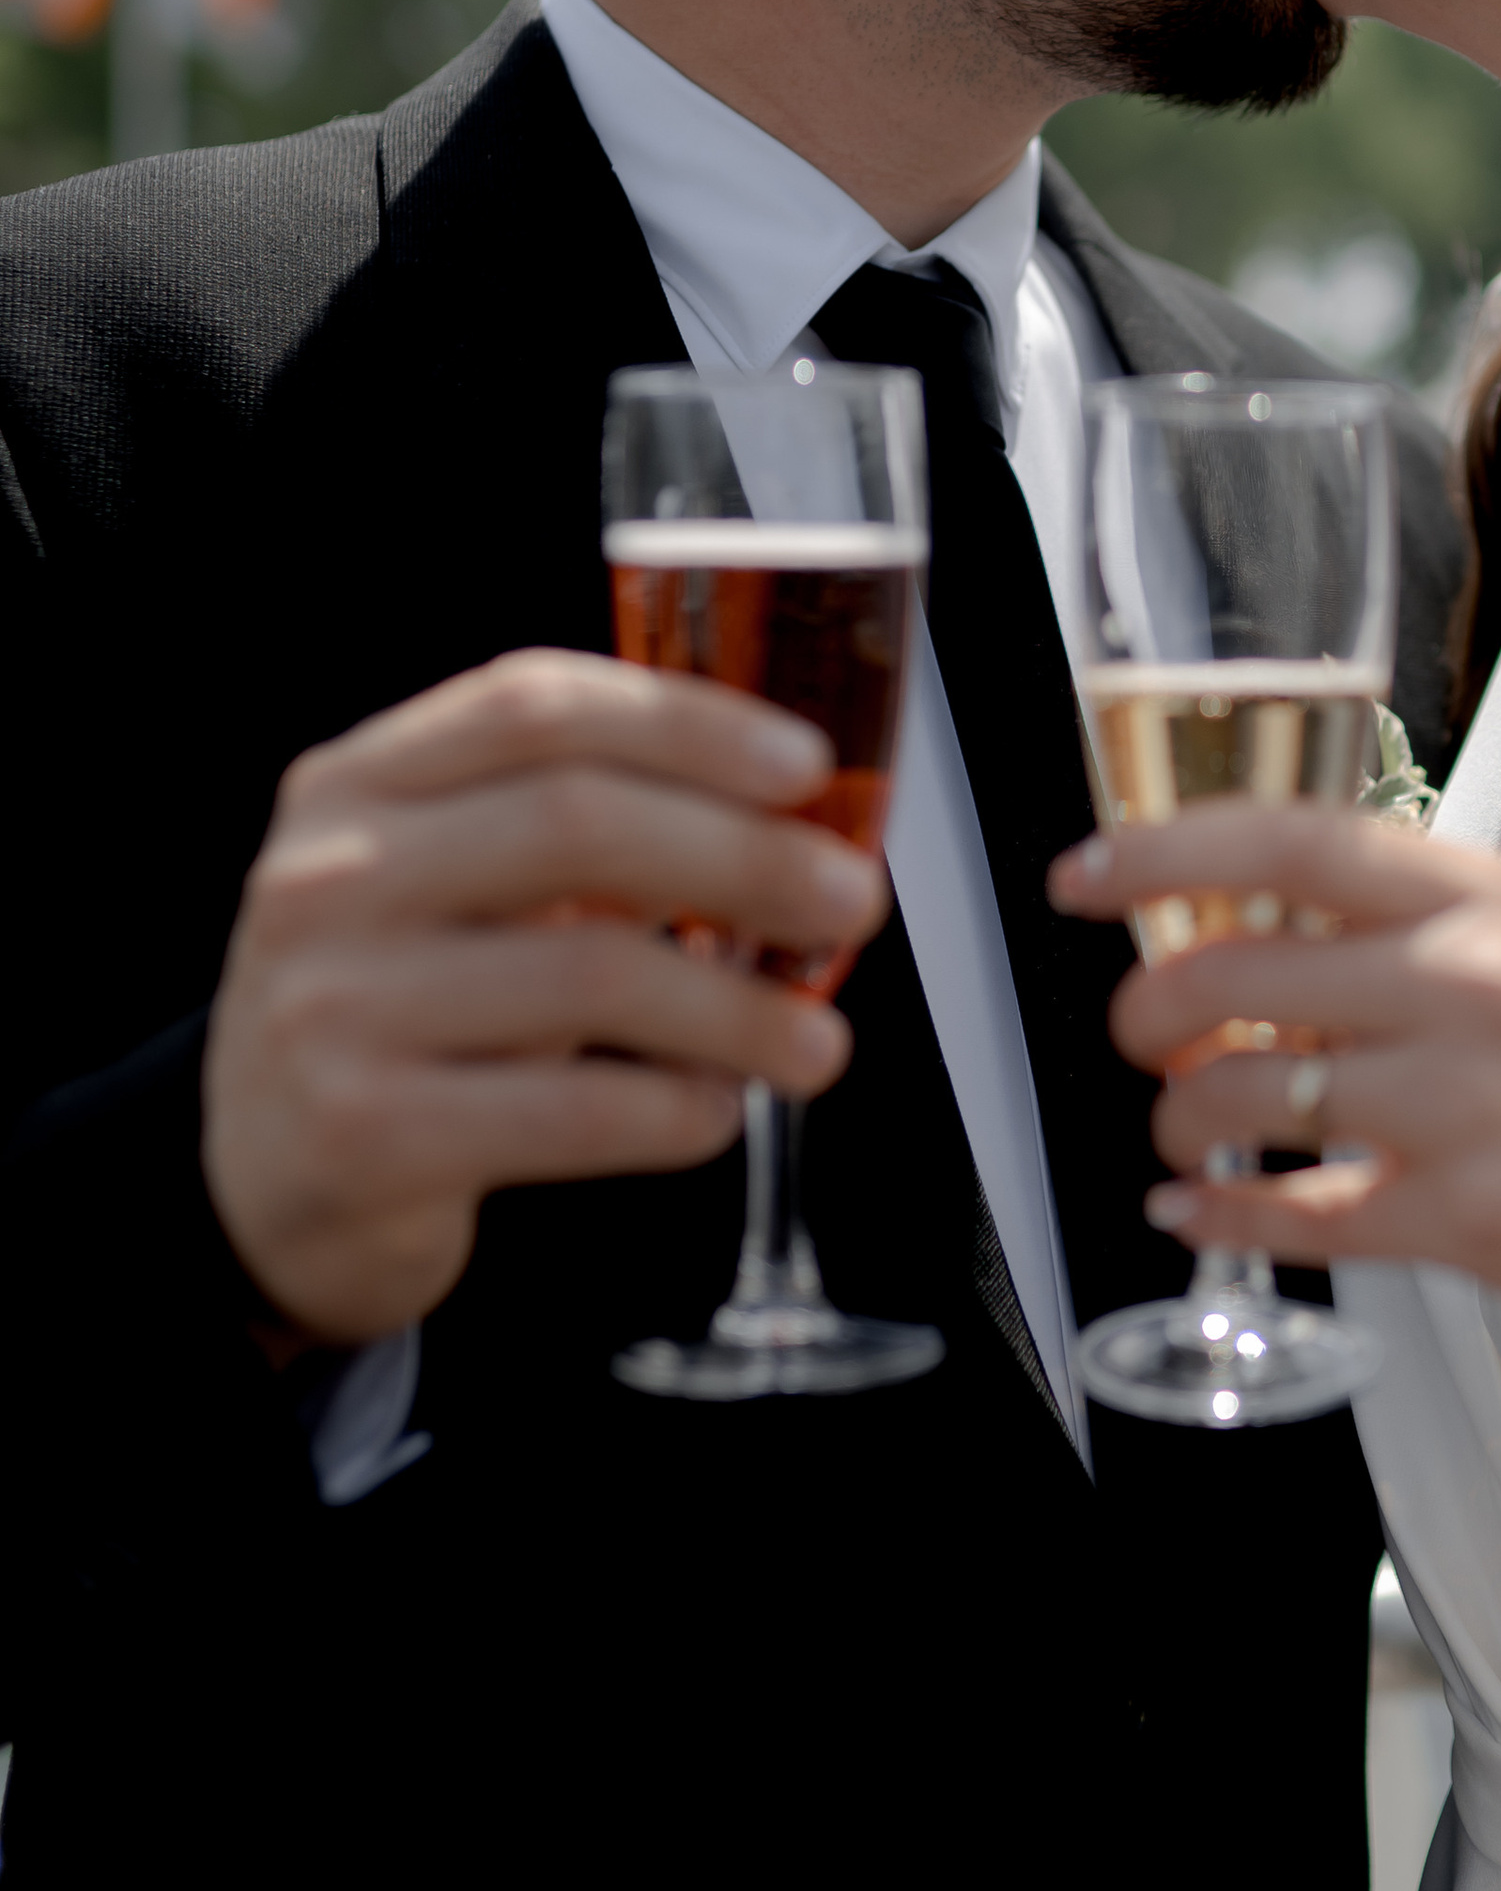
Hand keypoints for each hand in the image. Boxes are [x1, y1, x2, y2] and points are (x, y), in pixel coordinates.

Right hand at [206, 650, 887, 1344]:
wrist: (261, 1186)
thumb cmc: (395, 1012)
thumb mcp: (442, 886)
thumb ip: (571, 832)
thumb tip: (791, 822)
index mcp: (357, 782)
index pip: (534, 704)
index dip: (687, 721)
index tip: (804, 764)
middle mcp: (329, 878)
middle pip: (576, 822)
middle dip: (746, 856)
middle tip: (848, 899)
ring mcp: (333, 1007)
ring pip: (591, 973)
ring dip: (739, 1007)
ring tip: (815, 1041)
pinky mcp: (363, 1135)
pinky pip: (572, 1112)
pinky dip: (675, 1110)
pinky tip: (713, 1110)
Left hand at [1050, 801, 1500, 1372]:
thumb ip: (1430, 937)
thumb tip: (1279, 939)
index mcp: (1489, 899)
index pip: (1286, 843)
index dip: (1160, 850)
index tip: (1084, 875)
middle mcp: (1468, 984)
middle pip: (1228, 973)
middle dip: (1146, 1014)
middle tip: (1140, 1036)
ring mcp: (1464, 1104)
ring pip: (1241, 1096)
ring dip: (1180, 1120)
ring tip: (1186, 1132)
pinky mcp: (1467, 1219)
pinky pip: (1293, 1213)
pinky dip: (1222, 1213)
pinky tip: (1200, 1209)